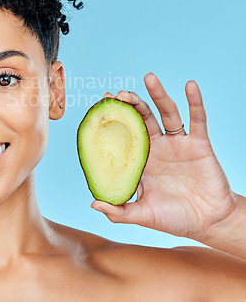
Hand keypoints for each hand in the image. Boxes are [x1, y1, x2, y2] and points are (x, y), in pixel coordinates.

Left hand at [91, 72, 237, 241]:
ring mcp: (177, 144)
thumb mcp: (143, 215)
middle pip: (142, 117)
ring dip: (158, 94)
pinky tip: (190, 86)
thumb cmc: (174, 218)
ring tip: (148, 77)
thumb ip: (119, 212)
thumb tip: (93, 203)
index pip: (123, 133)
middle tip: (118, 93)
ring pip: (166, 113)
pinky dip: (195, 102)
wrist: (208, 224)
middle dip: (130, 103)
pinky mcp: (199, 144)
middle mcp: (157, 147)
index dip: (113, 119)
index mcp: (141, 159)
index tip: (100, 104)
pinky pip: (198, 119)